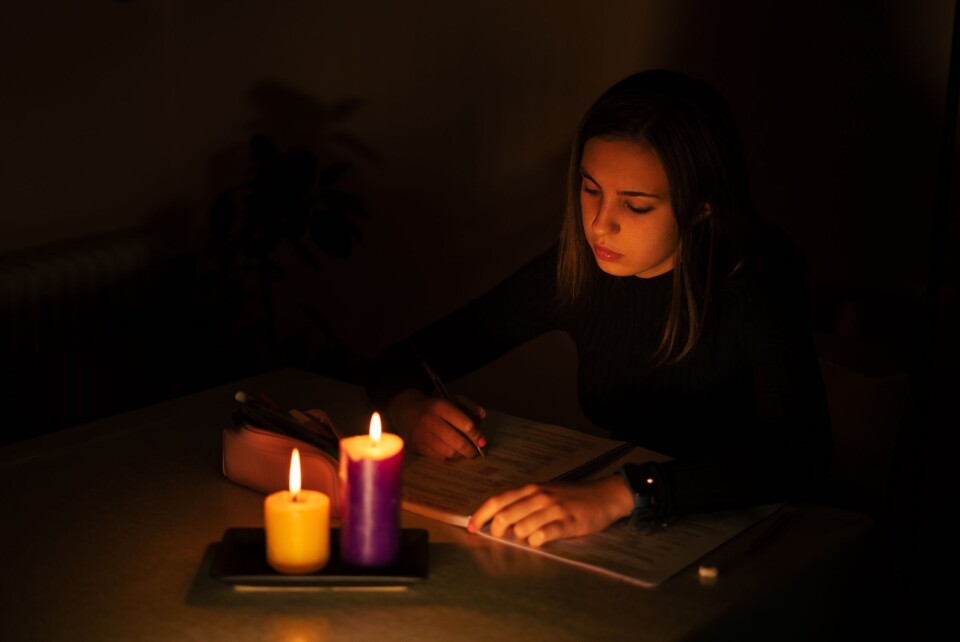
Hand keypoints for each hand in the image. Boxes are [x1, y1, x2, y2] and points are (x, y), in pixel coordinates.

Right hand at [387, 388, 485, 458]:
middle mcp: (430, 420)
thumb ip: (470, 407)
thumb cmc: (434, 406)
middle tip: (475, 451)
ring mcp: (422, 434)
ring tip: (463, 452)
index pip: (465, 424)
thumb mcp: (452, 400)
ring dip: (460, 455)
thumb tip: (481, 420)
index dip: (477, 435)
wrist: (406, 410)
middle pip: (458, 442)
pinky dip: (449, 458)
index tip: (482, 440)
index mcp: (440, 406)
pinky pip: (439, 457)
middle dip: (470, 449)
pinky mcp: (417, 446)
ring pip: (449, 452)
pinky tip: (452, 453)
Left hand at [466, 475, 634, 546]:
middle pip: (504, 515)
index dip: (480, 515)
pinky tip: (541, 540)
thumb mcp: (545, 493)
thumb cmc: (571, 497)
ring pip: (521, 528)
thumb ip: (523, 503)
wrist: (604, 495)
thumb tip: (497, 519)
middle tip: (500, 538)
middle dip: (496, 531)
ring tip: (528, 538)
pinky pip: (543, 535)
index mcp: (530, 489)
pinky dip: (536, 541)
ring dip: (519, 538)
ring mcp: (553, 509)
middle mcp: (538, 496)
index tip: (470, 528)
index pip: (497, 501)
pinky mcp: (567, 522)